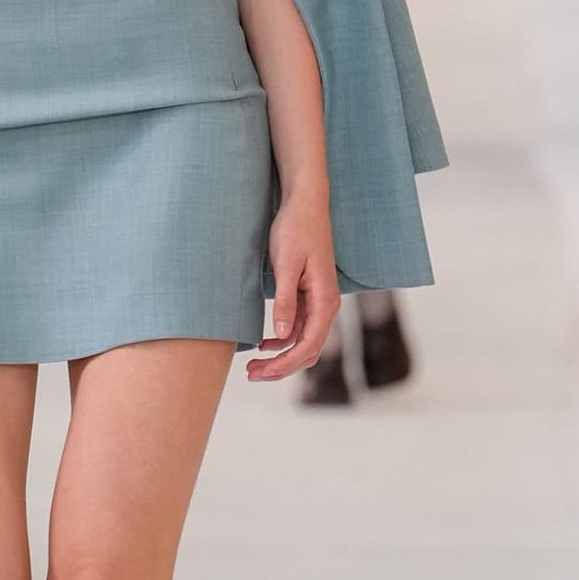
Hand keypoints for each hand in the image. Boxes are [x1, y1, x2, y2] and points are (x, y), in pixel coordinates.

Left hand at [246, 192, 338, 382]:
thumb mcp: (286, 265)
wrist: (304, 204)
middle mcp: (326, 306)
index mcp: (325, 301)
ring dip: (281, 358)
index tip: (260, 372)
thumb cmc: (296, 230)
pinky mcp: (309, 297)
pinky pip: (299, 329)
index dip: (284, 364)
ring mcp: (318, 303)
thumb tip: (282, 336)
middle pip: (308, 351)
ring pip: (304, 343)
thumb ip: (285, 301)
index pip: (308, 346)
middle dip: (281, 368)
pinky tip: (264, 344)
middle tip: (251, 375)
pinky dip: (283, 342)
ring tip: (253, 366)